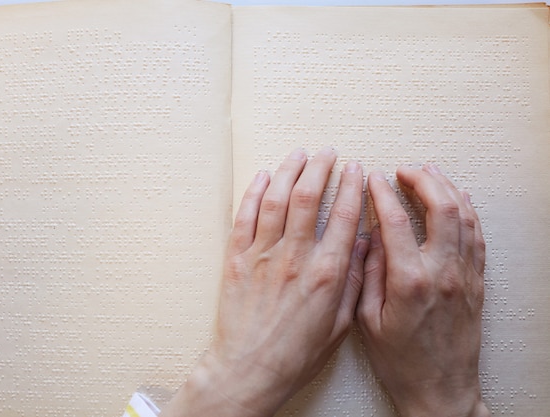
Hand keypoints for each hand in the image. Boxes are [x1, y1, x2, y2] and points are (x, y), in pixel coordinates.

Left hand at [160, 148, 366, 416]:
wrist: (250, 369)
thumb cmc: (297, 353)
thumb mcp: (339, 323)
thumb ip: (353, 280)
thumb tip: (361, 243)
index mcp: (326, 272)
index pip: (343, 215)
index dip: (351, 186)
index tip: (355, 168)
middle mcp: (294, 257)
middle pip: (308, 197)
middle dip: (320, 167)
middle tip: (327, 152)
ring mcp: (262, 255)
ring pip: (276, 199)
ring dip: (288, 170)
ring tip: (299, 154)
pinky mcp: (237, 259)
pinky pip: (244, 216)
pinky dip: (254, 192)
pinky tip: (263, 176)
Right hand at [356, 165, 488, 416]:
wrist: (441, 391)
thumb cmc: (401, 362)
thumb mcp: (368, 320)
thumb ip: (369, 274)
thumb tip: (371, 236)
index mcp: (410, 282)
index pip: (395, 222)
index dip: (382, 194)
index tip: (373, 180)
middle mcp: (443, 273)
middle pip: (441, 208)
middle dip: (422, 180)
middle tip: (404, 170)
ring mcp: (464, 276)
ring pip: (464, 217)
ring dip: (447, 188)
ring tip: (429, 173)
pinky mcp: (476, 283)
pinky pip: (478, 237)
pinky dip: (469, 211)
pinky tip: (459, 199)